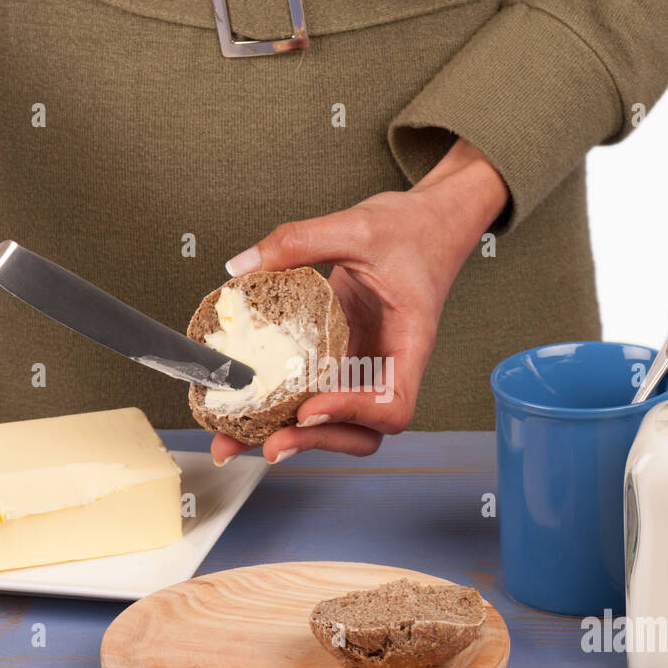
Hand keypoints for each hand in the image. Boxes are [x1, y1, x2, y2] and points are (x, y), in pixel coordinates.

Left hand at [211, 139, 508, 463]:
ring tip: (239, 441)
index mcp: (408, 343)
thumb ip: (299, 241)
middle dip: (314, 443)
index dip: (354, 415)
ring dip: (289, 437)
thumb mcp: (357, 225)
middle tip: (269, 444)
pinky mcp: (340, 358)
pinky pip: (312, 394)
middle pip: (362, 432)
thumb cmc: (413, 230)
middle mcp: (388, 366)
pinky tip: (241, 411)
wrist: (429, 224)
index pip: (393, 404)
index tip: (311, 408)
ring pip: (334, 423)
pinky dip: (278, 410)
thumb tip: (242, 265)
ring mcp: (363, 367)